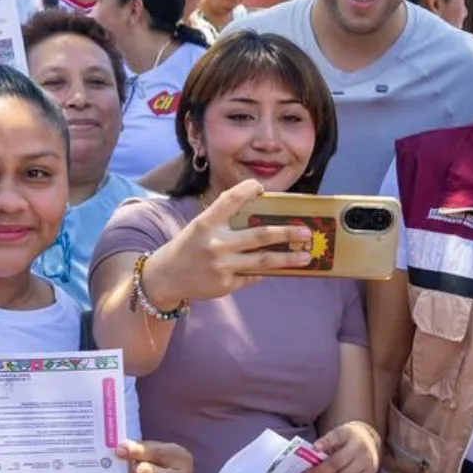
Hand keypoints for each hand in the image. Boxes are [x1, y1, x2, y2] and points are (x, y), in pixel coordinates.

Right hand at [139, 179, 311, 307]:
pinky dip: (262, 271)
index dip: (248, 190)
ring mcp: (222, 266)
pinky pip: (251, 275)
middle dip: (286, 233)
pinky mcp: (226, 284)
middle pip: (259, 236)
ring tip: (306, 256)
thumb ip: (226, 221)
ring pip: (263, 261)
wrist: (166, 277)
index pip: (230, 200)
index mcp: (206, 223)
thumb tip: (264, 217)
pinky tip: (271, 269)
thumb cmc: (190, 247)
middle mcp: (215, 244)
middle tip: (306, 231)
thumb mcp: (201, 227)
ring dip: (288, 258)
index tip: (262, 188)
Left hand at [300, 420, 378, 472]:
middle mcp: (360, 448)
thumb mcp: (336, 434)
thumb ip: (325, 444)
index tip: (314, 448)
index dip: (325, 443)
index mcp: (348, 434)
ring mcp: (368, 462)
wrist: (368, 440)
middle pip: (336, 464)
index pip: (336, 437)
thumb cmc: (346, 439)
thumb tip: (309, 460)